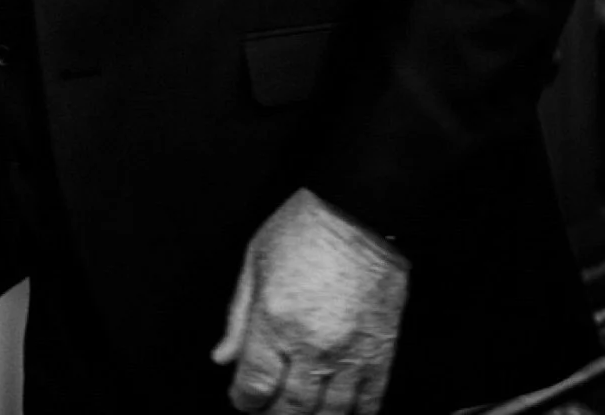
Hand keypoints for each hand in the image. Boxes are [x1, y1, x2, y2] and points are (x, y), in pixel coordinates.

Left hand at [211, 188, 409, 414]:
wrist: (360, 209)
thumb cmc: (305, 227)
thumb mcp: (255, 262)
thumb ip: (238, 316)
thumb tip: (223, 356)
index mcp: (274, 320)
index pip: (255, 385)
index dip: (245, 401)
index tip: (243, 399)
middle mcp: (312, 344)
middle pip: (290, 409)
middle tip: (267, 410)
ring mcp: (350, 352)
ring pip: (331, 413)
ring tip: (300, 412)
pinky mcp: (382, 351)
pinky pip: (370, 401)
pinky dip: (354, 414)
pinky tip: (340, 410)